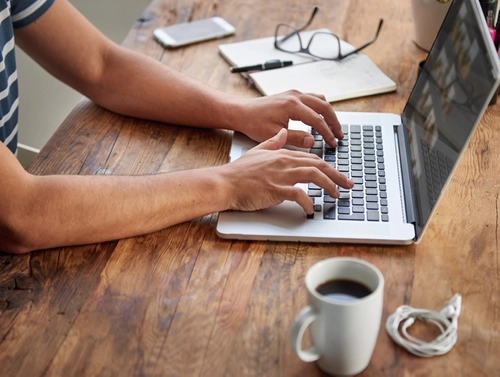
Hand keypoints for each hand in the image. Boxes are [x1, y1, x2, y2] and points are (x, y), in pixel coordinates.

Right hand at [219, 129, 352, 213]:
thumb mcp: (257, 151)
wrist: (224, 182)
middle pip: (318, 165)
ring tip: (337, 195)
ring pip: (313, 176)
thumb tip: (283, 133)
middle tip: (349, 185)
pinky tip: (311, 209)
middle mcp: (284, 162)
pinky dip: (308, 202)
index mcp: (282, 154)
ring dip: (329, 186)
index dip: (329, 166)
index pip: (312, 158)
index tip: (338, 174)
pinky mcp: (275, 190)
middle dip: (337, 175)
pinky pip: (298, 195)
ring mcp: (281, 175)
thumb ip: (273, 142)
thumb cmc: (239, 172)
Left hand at [233, 90, 342, 148]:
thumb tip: (312, 142)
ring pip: (320, 100)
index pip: (317, 120)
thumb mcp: (274, 135)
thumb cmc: (254, 123)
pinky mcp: (292, 95)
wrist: (242, 112)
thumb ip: (295, 138)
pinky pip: (313, 98)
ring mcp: (294, 93)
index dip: (327, 133)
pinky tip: (322, 118)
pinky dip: (321, 108)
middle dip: (334, 122)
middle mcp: (295, 96)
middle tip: (339, 136)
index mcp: (292, 105)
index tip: (333, 143)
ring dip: (329, 114)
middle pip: (324, 107)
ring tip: (334, 128)